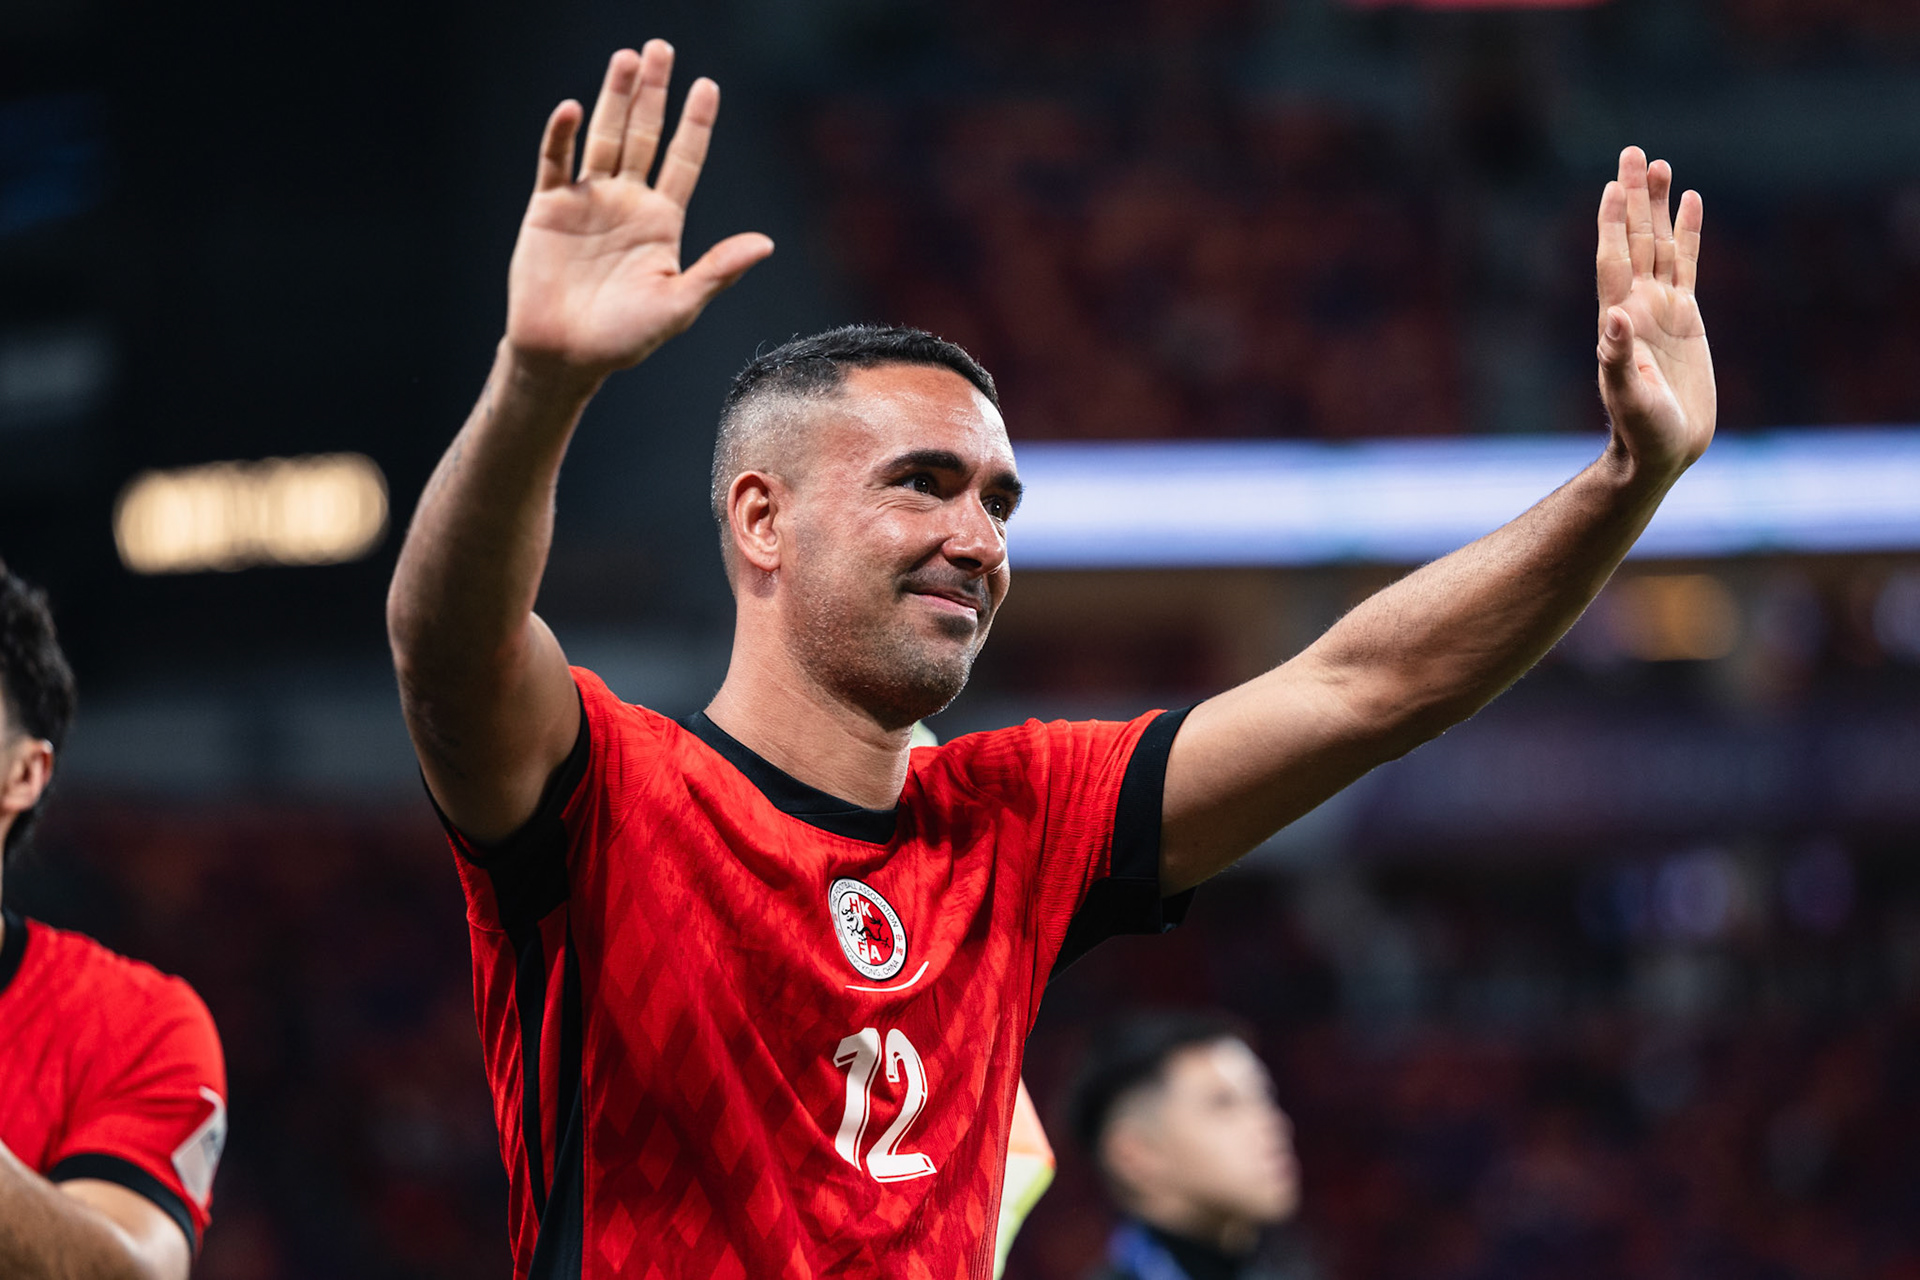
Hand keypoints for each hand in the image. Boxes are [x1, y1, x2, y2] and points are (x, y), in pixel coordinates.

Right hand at [504, 42, 773, 384]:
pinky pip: (556, 162)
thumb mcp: (679, 304)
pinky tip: (574, 109)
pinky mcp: (548, 208)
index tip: (707, 86)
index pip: (683, 160)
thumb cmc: (624, 339)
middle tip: (660, 47)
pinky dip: (562, 135)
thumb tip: (766, 243)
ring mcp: (587, 200)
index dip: (695, 124)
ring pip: (604, 137)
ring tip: (627, 57)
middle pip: (643, 134)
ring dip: (614, 98)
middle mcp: (627, 202)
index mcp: (662, 221)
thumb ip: (719, 270)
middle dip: (652, 93)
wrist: (564, 356)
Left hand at [1595, 147, 1714, 480]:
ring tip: (1659, 164)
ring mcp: (1661, 308)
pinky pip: (1686, 265)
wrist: (1663, 449)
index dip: (1612, 223)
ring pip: (1660, 245)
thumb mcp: (1627, 397)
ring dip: (1658, 206)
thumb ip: (1616, 359)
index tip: (1613, 185)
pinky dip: (1688, 234)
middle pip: (1635, 239)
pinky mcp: (1685, 318)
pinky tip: (1691, 202)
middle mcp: (1636, 305)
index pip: (1613, 259)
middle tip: (1633, 152)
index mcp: (1619, 319)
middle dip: (1634, 198)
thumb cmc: (1641, 430)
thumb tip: (1613, 319)